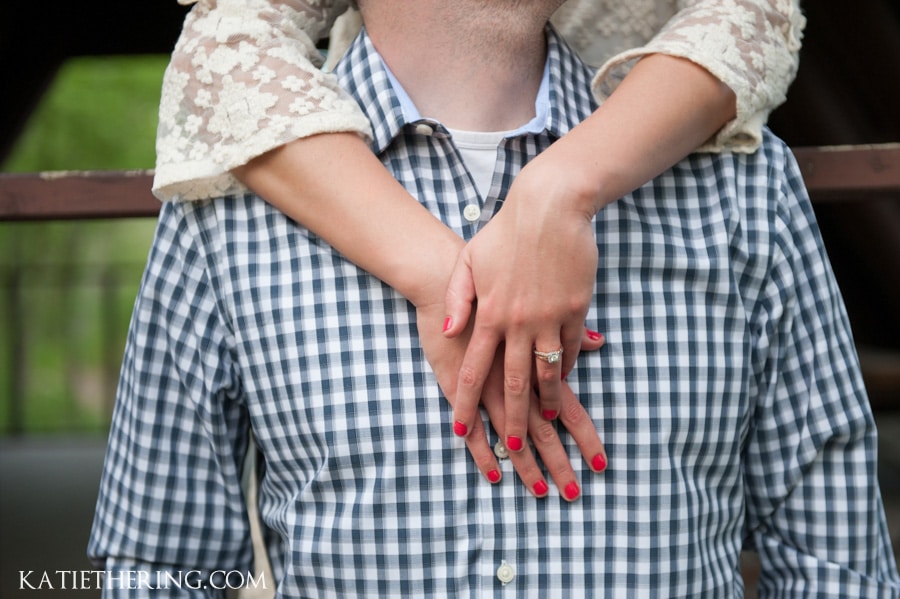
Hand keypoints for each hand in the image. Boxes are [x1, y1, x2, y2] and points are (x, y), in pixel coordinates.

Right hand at [417, 301, 605, 498]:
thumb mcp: (539, 304)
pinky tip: (493, 474)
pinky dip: (483, 452)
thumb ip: (568, 328)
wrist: (447, 280)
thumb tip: (599, 341)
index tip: (600, 463)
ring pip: (510, 436)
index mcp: (537, 365)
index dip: (585, 438)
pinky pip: (472, 427)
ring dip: (525, 467)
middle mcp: (515, 382)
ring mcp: (486, 387)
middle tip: (573, 493)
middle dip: (559, 464)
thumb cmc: (497, 291)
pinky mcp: (457, 387)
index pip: (567, 411)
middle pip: (544, 433)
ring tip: (541, 493)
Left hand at [443, 158, 599, 455]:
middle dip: (513, 419)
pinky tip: (564, 380)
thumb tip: (449, 330)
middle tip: (515, 446)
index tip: (462, 429)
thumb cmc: (505, 231)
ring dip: (547, 401)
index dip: (467, 403)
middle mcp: (517, 323)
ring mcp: (549, 318)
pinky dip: (567, 367)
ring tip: (547, 421)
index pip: (474, 370)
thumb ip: (457, 298)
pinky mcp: (575, 309)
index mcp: (488, 314)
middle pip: (514, 383)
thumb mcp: (469, 261)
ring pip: (548, 372)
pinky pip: (571, 348)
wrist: (549, 206)